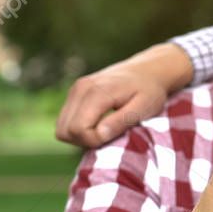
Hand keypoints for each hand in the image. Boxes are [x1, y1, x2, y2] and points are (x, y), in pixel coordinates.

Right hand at [55, 43, 191, 146]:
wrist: (148, 70)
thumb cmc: (150, 91)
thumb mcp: (143, 108)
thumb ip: (121, 121)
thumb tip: (99, 135)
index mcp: (97, 92)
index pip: (78, 129)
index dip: (94, 141)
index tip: (115, 136)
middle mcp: (81, 89)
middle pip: (65, 131)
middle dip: (86, 141)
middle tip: (110, 136)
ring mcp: (75, 90)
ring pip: (61, 129)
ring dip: (81, 137)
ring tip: (105, 131)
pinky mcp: (75, 93)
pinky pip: (65, 121)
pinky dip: (78, 129)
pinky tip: (99, 125)